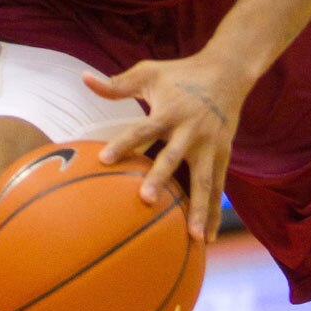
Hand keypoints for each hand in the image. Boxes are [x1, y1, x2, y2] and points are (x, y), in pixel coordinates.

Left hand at [83, 54, 247, 243]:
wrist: (228, 71)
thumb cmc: (181, 73)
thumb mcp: (149, 72)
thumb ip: (116, 84)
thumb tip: (83, 79)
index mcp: (169, 111)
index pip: (142, 129)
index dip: (123, 143)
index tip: (102, 159)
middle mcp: (191, 131)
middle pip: (173, 158)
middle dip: (160, 179)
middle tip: (145, 200)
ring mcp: (210, 146)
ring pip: (204, 181)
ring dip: (198, 208)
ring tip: (192, 237)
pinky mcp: (224, 155)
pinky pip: (218, 187)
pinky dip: (213, 212)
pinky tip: (205, 238)